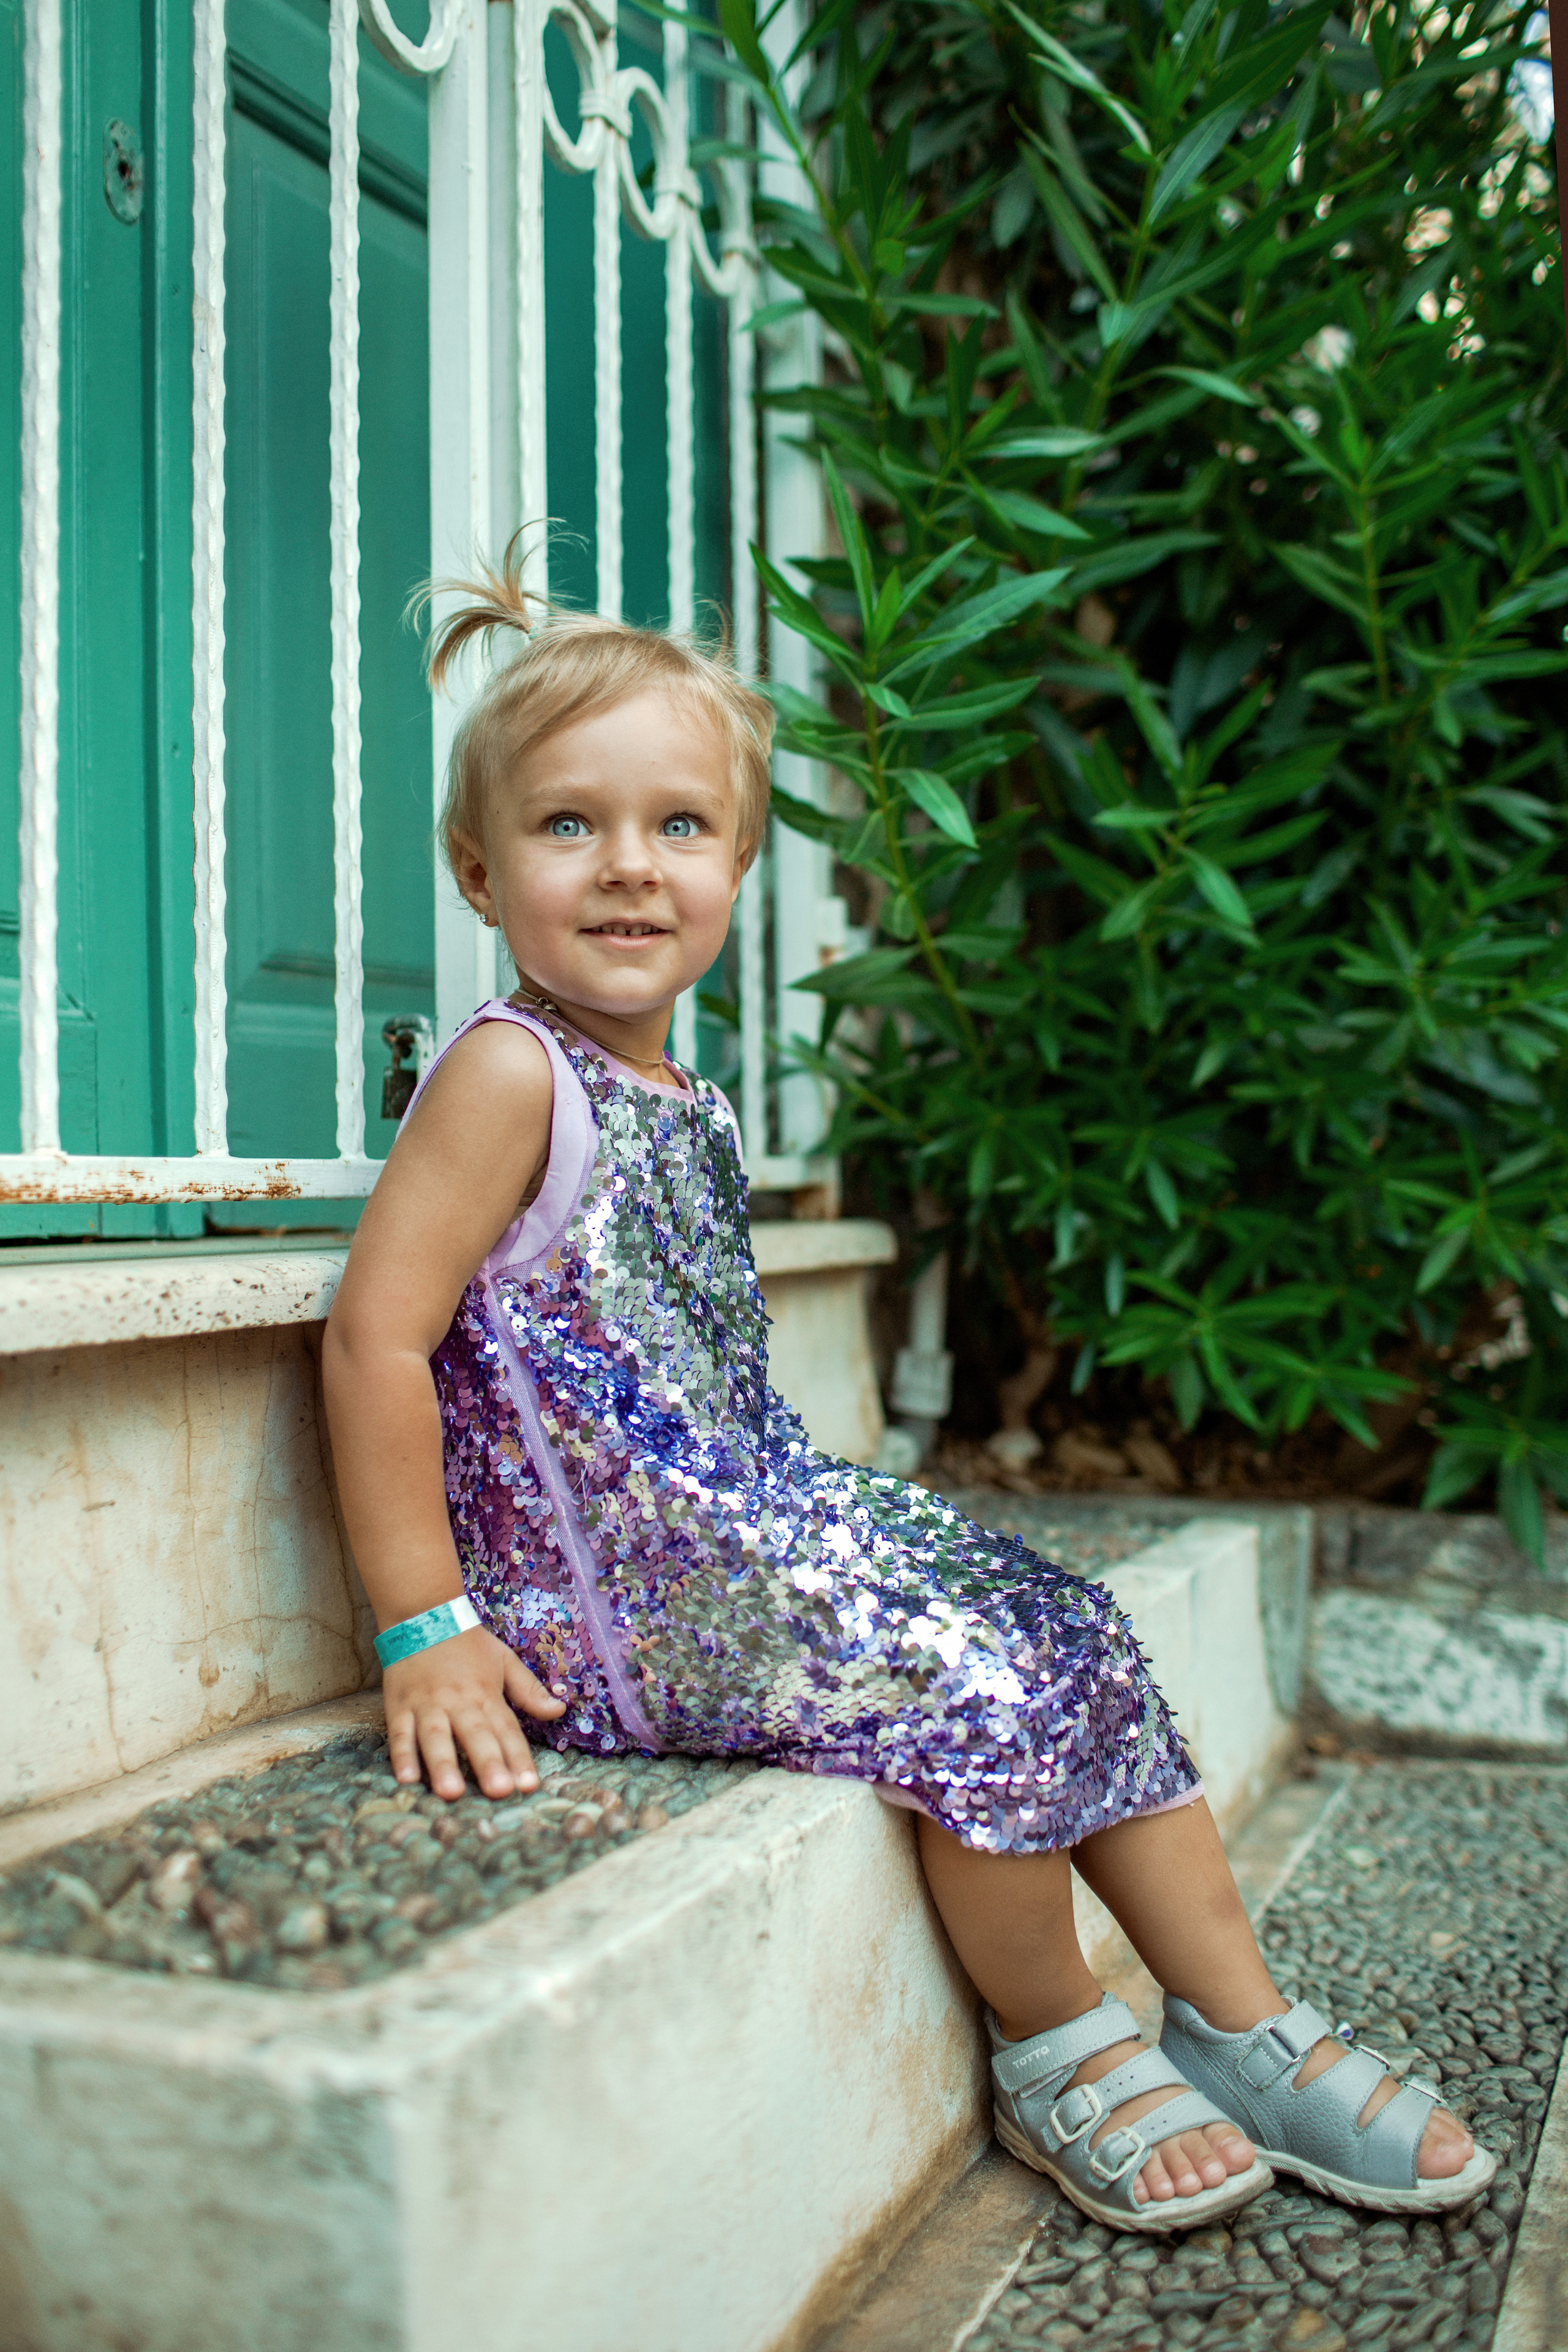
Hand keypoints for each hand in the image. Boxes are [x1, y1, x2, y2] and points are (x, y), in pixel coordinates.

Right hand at [383, 1625, 566, 1799]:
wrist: (422, 1613)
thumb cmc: (468, 1644)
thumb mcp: (504, 1660)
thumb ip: (529, 1690)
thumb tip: (560, 1710)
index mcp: (486, 1692)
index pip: (506, 1729)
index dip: (518, 1757)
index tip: (529, 1785)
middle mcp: (458, 1700)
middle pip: (475, 1734)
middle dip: (488, 1763)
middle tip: (500, 1791)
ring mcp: (426, 1704)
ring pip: (435, 1737)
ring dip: (443, 1765)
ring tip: (451, 1793)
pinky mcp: (399, 1706)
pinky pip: (399, 1733)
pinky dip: (402, 1755)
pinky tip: (408, 1779)